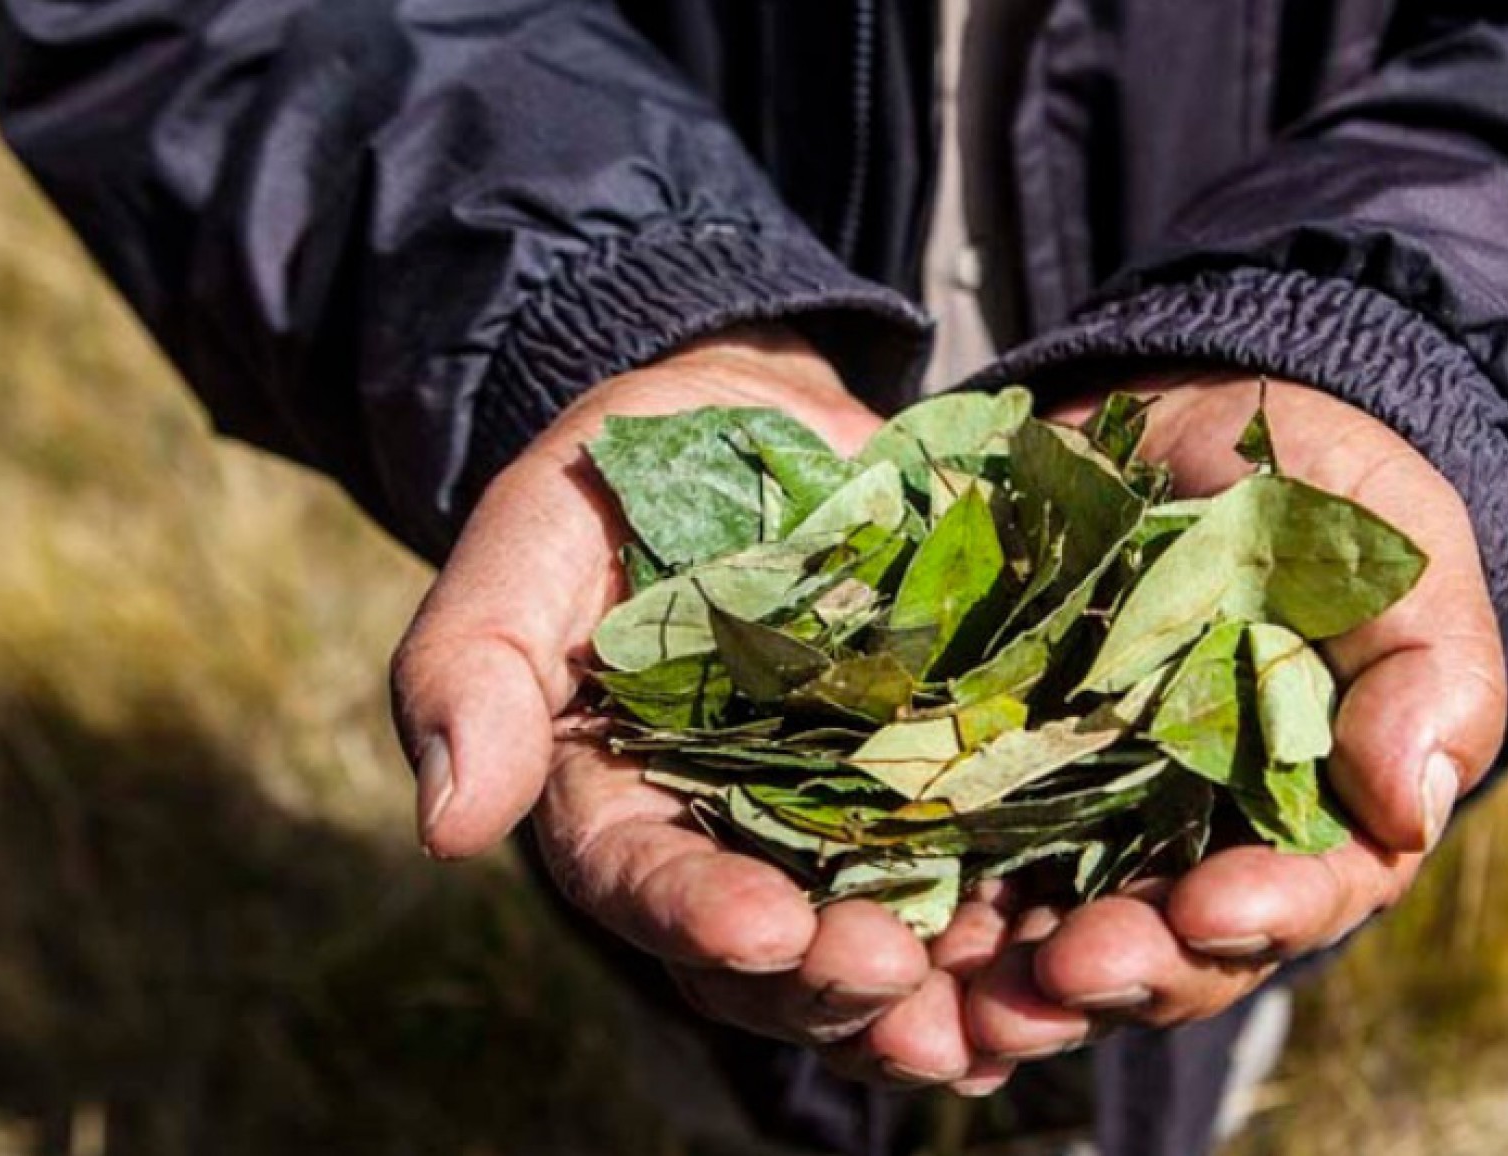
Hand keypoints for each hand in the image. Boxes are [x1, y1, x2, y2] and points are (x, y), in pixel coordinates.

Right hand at [390, 328, 1011, 1088]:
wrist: (756, 424)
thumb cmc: (624, 476)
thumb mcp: (534, 533)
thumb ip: (474, 662)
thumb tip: (446, 828)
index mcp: (617, 801)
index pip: (643, 880)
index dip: (698, 915)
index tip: (762, 929)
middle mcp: (731, 840)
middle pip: (769, 953)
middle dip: (827, 978)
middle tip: (889, 975)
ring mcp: (842, 822)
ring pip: (880, 944)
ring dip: (935, 994)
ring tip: (993, 1014)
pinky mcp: (942, 784)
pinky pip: (981, 876)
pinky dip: (1019, 929)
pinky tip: (1062, 957)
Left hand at [962, 376, 1507, 1056]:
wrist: (1195, 428)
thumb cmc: (1327, 506)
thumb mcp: (1399, 565)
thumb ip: (1427, 679)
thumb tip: (1411, 804)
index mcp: (1310, 824)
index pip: (1295, 899)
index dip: (1256, 918)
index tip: (1207, 908)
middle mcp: (1193, 852)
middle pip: (1162, 953)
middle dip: (1119, 972)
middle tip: (1067, 971)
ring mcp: (1083, 824)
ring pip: (1049, 941)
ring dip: (1010, 985)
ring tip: (963, 999)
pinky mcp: (986, 779)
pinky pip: (948, 869)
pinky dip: (919, 921)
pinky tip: (880, 946)